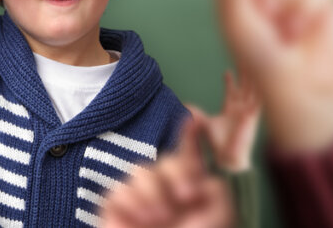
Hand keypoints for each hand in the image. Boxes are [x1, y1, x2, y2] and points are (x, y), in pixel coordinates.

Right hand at [100, 118, 233, 227]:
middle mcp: (167, 194)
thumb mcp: (216, 217)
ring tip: (162, 218)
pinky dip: (132, 202)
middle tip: (188, 195)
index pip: (190, 158)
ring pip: (141, 172)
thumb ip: (216, 190)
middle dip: (177, 171)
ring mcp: (140, 202)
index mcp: (192, 193)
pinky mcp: (116, 211)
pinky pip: (118, 191)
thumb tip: (204, 170)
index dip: (191, 134)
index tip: (195, 115)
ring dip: (154, 191)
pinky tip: (144, 219)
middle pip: (167, 161)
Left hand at [193, 71, 260, 172]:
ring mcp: (247, 112)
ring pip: (253, 91)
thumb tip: (186, 105)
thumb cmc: (218, 143)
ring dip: (255, 79)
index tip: (227, 71)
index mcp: (231, 109)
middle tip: (247, 60)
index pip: (232, 91)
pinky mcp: (251, 117)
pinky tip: (264, 81)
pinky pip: (259, 102)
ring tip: (257, 66)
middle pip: (245, 87)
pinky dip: (261, 92)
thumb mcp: (207, 123)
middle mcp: (241, 108)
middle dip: (246, 75)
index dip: (230, 81)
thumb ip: (198, 113)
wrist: (227, 157)